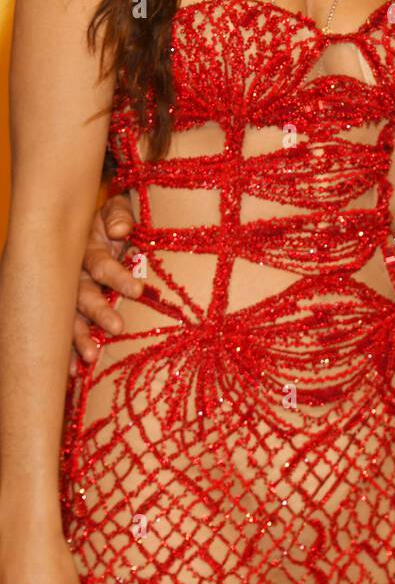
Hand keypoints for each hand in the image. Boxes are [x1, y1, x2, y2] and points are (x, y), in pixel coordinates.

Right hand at [69, 193, 139, 375]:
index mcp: (89, 251)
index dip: (119, 277)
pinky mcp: (74, 310)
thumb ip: (121, 216)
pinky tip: (73, 373)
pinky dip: (70, 351)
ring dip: (80, 338)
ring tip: (91, 358)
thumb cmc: (116, 219)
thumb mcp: (118, 210)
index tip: (138, 290)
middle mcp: (76, 275)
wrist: (106, 224)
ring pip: (72, 317)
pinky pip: (68, 331)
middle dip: (98, 312)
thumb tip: (121, 230)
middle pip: (83, 295)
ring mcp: (73, 294)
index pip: (102, 265)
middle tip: (116, 327)